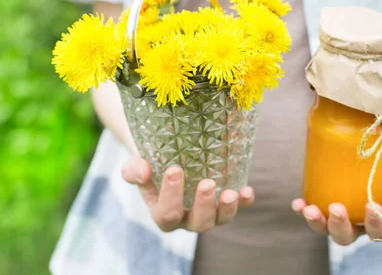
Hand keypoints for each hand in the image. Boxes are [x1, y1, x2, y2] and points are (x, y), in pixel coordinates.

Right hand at [122, 156, 254, 232]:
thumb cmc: (150, 165)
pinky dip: (244, 202)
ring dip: (227, 209)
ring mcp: (208, 213)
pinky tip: (247, 191)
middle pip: (198, 223)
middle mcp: (187, 219)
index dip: (171, 195)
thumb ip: (134, 170)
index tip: (175, 169)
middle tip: (207, 183)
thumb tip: (144, 170)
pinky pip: (238, 208)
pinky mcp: (224, 203)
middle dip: (203, 205)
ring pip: (219, 220)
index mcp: (163, 214)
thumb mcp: (136, 165)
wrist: (167, 158)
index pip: (167, 213)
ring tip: (231, 193)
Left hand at [291, 162, 381, 243]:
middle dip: (339, 226)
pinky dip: (303, 210)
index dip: (375, 224)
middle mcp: (358, 226)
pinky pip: (311, 213)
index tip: (372, 206)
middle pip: (346, 237)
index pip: (380, 232)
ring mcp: (339, 219)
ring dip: (316, 222)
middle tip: (336, 209)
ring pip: (326, 229)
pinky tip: (298, 203)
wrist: (380, 161)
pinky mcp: (324, 207)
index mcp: (381, 224)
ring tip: (309, 210)